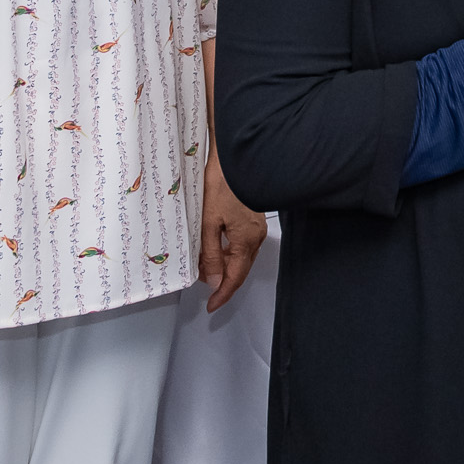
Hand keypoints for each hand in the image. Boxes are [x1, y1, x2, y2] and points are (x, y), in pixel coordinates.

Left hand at [200, 158, 266, 310]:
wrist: (234, 158)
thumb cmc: (221, 184)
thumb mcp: (208, 223)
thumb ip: (210, 255)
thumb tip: (213, 280)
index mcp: (246, 240)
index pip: (235, 278)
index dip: (223, 294)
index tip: (212, 305)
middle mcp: (256, 236)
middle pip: (241, 269)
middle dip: (224, 282)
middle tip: (208, 293)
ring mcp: (257, 227)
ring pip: (242, 257)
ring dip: (226, 266)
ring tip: (207, 269)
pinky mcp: (253, 218)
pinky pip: (243, 244)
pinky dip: (230, 252)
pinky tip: (217, 248)